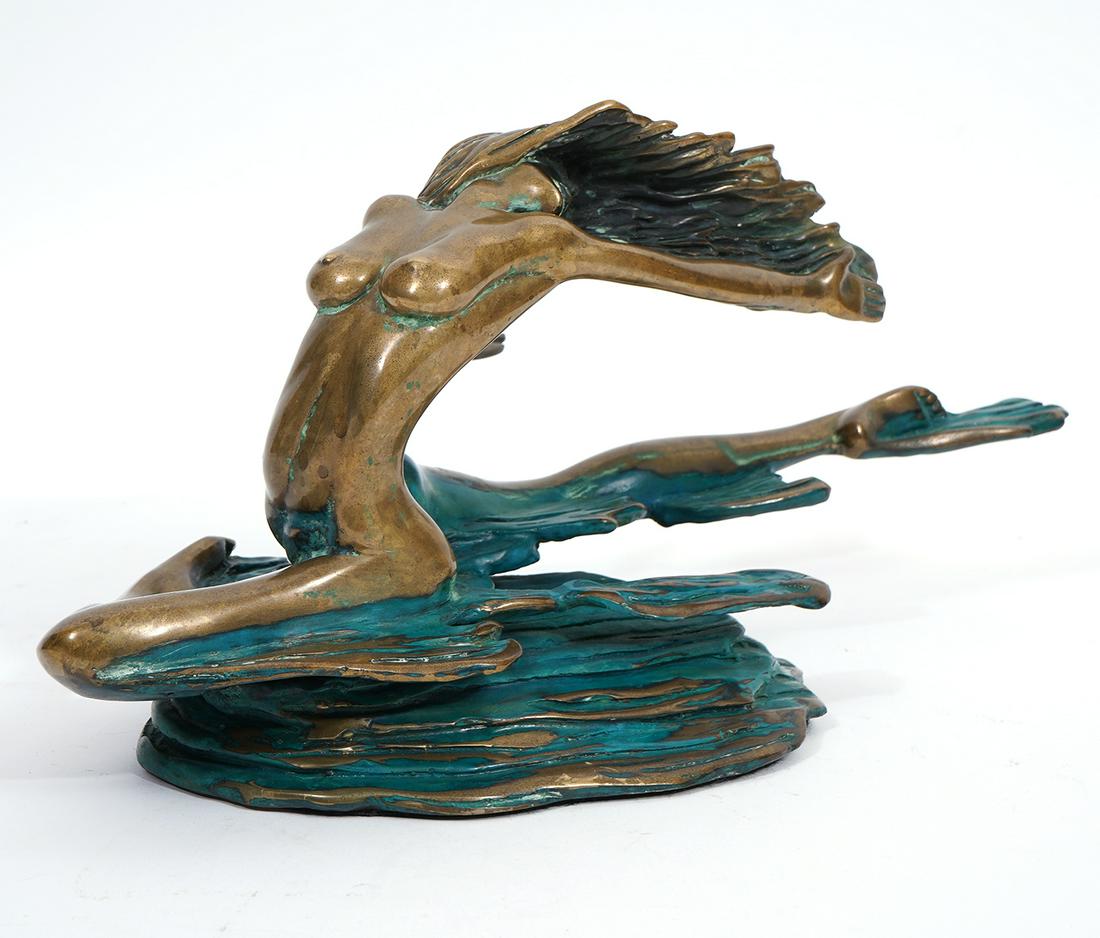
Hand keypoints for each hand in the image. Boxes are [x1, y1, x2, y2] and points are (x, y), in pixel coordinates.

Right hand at [835, 386, 1065, 457]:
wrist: (847, 436)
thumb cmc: (851, 433)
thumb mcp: (858, 427)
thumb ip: (887, 414)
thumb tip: (932, 403)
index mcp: (930, 440)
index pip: (973, 433)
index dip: (1001, 429)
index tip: (1031, 428)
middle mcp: (946, 436)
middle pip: (994, 427)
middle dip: (1028, 421)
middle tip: (1063, 415)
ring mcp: (946, 427)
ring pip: (992, 418)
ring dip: (1023, 413)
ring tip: (1054, 408)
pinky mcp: (942, 419)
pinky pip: (980, 412)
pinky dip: (1003, 406)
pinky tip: (1020, 402)